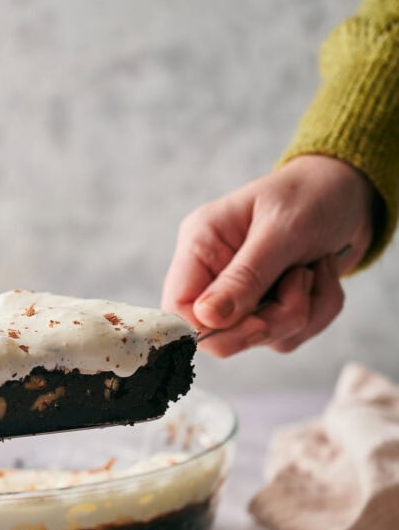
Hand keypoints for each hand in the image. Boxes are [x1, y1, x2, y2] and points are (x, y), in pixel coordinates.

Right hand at [161, 155, 377, 355]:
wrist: (351, 190)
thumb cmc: (312, 194)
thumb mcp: (281, 229)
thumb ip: (245, 276)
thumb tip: (207, 318)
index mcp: (200, 246)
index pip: (178, 308)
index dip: (209, 330)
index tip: (256, 323)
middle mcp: (215, 275)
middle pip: (221, 336)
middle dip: (272, 320)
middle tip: (300, 283)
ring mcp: (243, 297)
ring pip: (263, 338)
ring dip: (304, 311)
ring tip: (315, 267)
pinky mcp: (271, 309)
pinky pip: (290, 335)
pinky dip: (319, 310)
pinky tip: (323, 275)